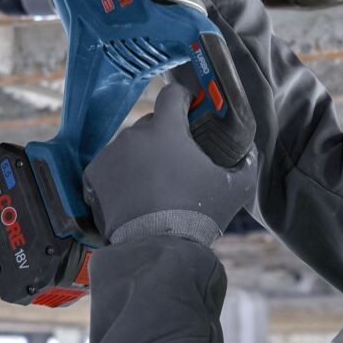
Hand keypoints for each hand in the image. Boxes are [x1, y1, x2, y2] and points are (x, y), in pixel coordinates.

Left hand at [83, 81, 257, 245]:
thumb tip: (248, 152)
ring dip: (140, 159)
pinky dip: (119, 177)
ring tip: (153, 187)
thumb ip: (245, 164)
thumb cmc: (197, 215)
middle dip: (163, 137)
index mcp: (166, 129)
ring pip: (129, 147)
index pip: (172, 94)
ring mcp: (110, 154)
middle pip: (150, 124)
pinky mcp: (94, 175)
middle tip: (175, 163)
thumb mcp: (236, 189)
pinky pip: (109, 167)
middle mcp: (134, 135)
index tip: (190, 111)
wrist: (156, 248)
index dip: (183, 100)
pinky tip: (133, 196)